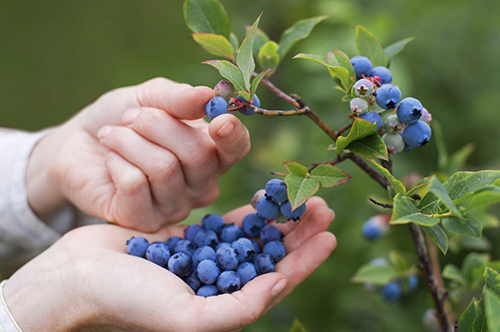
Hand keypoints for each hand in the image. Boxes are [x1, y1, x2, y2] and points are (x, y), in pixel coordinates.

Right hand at [4, 197, 335, 331]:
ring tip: (301, 197)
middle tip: (323, 208)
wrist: (79, 277)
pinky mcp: (189, 238)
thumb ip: (236, 309)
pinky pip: (226, 223)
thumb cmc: (127, 302)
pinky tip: (265, 197)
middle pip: (270, 257)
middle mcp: (219, 285)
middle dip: (298, 234)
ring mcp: (205, 260)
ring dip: (278, 219)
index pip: (276, 283)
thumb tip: (278, 286)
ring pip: (253, 237)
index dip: (305, 262)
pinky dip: (247, 211)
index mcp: (223, 308)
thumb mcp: (185, 317)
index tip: (330, 236)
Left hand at [27, 78, 250, 230]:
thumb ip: (178, 98)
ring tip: (113, 136)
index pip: (237, 149)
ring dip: (129, 141)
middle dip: (157, 124)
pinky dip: (115, 161)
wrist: (78, 144)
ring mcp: (175, 207)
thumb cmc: (122, 120)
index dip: (233, 136)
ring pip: (163, 167)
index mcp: (211, 153)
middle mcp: (200, 185)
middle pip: (198, 154)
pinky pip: (135, 184)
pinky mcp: (144, 221)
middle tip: (131, 118)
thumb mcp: (149, 97)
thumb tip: (208, 96)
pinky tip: (109, 162)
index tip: (218, 120)